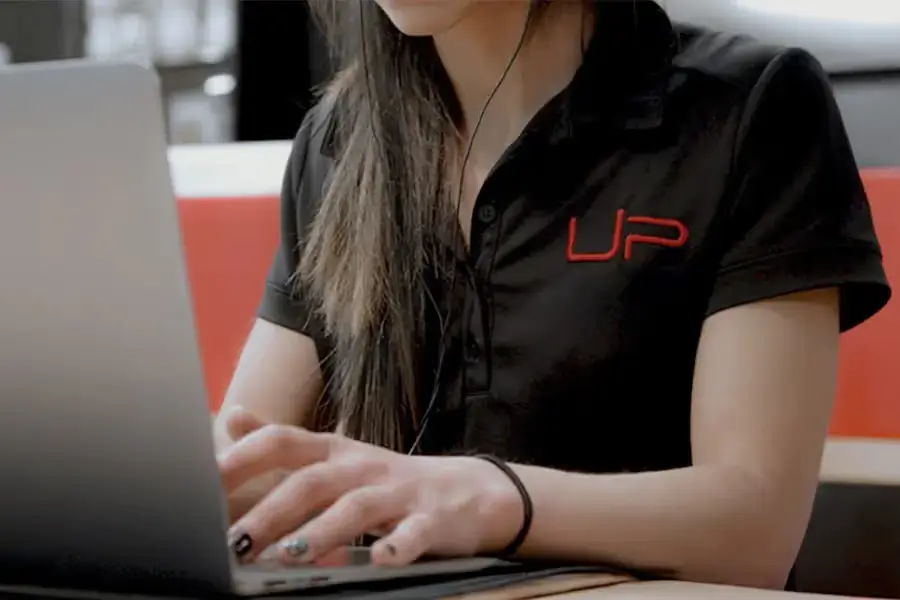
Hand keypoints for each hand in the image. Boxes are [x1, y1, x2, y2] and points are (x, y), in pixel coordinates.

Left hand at [217, 425, 524, 565]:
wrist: (469, 491)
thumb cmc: (389, 481)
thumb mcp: (336, 456)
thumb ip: (284, 442)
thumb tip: (232, 418)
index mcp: (335, 451)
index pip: (283, 443)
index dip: (243, 458)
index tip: (203, 483)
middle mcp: (362, 466)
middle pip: (311, 481)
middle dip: (270, 511)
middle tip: (232, 542)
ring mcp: (399, 491)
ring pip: (357, 507)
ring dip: (321, 531)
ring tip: (287, 557)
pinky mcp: (432, 520)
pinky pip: (414, 534)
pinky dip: (397, 547)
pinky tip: (380, 560)